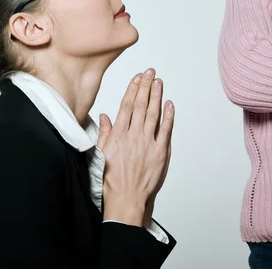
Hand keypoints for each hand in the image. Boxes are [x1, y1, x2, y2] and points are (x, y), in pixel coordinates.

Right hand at [97, 69, 174, 226]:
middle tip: (150, 72)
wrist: (126, 199)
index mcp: (118, 135)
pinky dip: (168, 116)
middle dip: (146, 86)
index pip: (127, 106)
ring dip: (156, 96)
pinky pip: (165, 130)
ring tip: (159, 82)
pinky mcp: (160, 152)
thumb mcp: (101, 154)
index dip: (133, 90)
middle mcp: (133, 136)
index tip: (137, 78)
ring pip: (153, 114)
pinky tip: (169, 104)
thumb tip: (104, 116)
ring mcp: (148, 143)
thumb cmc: (112, 179)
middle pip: (141, 105)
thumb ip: (104, 133)